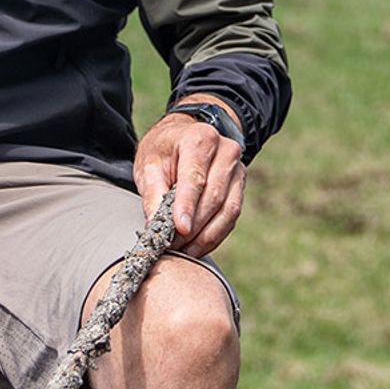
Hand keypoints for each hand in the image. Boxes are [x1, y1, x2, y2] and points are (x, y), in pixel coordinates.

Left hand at [134, 108, 246, 257]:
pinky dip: (215, 235)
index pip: (195, 177)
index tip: (180, 229)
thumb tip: (156, 224)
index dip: (188, 206)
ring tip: (184, 250)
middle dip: (195, 226)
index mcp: (200, 139)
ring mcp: (237, 168)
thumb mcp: (149, 164)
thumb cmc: (164, 151)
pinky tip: (197, 246)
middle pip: (215, 197)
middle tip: (173, 245)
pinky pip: (232, 216)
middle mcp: (225, 151)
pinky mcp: (240, 185)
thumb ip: (153, 193)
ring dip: (206, 236)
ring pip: (228, 210)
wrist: (182, 138)